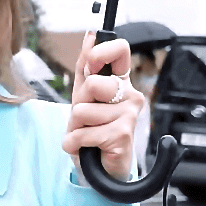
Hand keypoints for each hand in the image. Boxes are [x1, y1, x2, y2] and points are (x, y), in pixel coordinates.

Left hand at [62, 30, 144, 181]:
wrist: (99, 170)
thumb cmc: (92, 131)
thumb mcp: (83, 97)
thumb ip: (85, 68)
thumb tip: (90, 35)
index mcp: (120, 82)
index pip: (120, 50)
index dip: (101, 53)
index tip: (91, 66)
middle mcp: (130, 95)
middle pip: (93, 84)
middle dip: (78, 103)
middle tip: (84, 118)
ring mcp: (129, 115)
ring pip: (84, 110)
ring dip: (75, 126)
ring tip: (87, 134)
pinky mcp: (123, 135)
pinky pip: (84, 133)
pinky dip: (75, 142)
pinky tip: (86, 148)